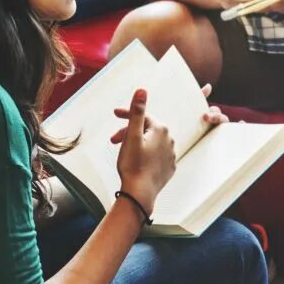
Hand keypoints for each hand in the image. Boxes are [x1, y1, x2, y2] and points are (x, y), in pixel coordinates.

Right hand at [110, 88, 177, 207]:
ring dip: (137, 143)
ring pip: (151, 142)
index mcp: (161, 130)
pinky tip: (137, 160)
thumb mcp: (132, 136)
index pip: (142, 116)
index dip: (127, 114)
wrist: (141, 193)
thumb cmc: (133, 165)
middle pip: (146, 129)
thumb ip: (137, 112)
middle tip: (113, 140)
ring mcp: (171, 155)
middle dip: (129, 131)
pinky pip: (156, 155)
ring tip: (123, 152)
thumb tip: (142, 90)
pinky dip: (146, 154)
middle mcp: (170, 140)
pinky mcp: (169, 168)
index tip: (114, 114)